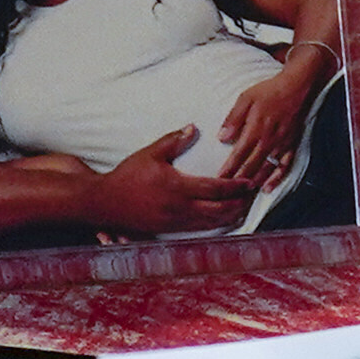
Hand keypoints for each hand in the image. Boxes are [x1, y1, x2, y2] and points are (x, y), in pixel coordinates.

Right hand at [79, 126, 253, 238]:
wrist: (107, 202)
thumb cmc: (128, 175)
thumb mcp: (150, 153)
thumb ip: (173, 141)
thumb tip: (193, 128)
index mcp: (178, 186)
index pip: (216, 188)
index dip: (237, 186)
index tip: (250, 182)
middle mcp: (181, 207)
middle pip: (222, 209)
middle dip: (241, 203)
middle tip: (253, 195)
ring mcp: (179, 222)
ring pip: (215, 222)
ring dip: (233, 215)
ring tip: (245, 206)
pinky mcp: (174, 230)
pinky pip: (203, 229)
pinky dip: (219, 224)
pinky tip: (227, 218)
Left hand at [211, 54, 324, 193]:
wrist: (296, 88)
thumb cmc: (268, 91)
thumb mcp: (245, 99)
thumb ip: (234, 119)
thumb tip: (222, 137)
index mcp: (255, 129)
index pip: (238, 154)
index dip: (228, 168)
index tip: (219, 179)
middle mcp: (269, 140)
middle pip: (251, 165)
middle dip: (238, 179)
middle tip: (227, 191)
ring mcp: (282, 145)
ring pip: (266, 169)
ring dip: (254, 182)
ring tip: (243, 193)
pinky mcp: (291, 146)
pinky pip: (284, 166)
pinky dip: (276, 178)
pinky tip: (268, 188)